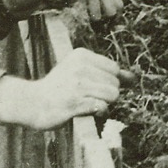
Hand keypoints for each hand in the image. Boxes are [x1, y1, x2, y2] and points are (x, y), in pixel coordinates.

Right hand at [0, 48, 131, 128]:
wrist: (32, 103)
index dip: (108, 82)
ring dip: (104, 104)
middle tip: (87, 97)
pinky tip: (86, 111)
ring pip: (113, 95)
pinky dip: (99, 112)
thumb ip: (108, 74)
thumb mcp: (81, 73)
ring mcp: (77, 84)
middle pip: (115, 83)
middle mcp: (80, 67)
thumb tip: (134, 77)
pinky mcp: (75, 102)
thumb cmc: (60, 89)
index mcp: (81, 55)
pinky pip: (103, 107)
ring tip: (87, 103)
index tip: (92, 87)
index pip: (114, 69)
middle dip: (107, 94)